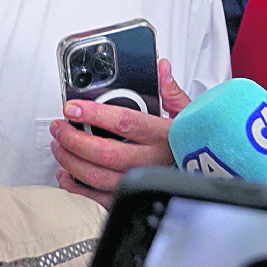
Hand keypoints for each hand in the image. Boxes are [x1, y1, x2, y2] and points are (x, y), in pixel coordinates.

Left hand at [50, 59, 190, 206]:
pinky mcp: (132, 197)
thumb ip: (170, 90)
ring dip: (70, 161)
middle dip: (73, 139)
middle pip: (104, 153)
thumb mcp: (189, 113)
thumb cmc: (192, 143)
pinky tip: (66, 174)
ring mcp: (140, 181)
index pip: (123, 122)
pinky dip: (77, 186)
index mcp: (162, 135)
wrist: (208, 174)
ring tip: (59, 145)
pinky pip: (99, 197)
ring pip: (97, 177)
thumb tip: (161, 68)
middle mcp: (150, 161)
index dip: (94, 114)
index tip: (73, 107)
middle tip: (60, 127)